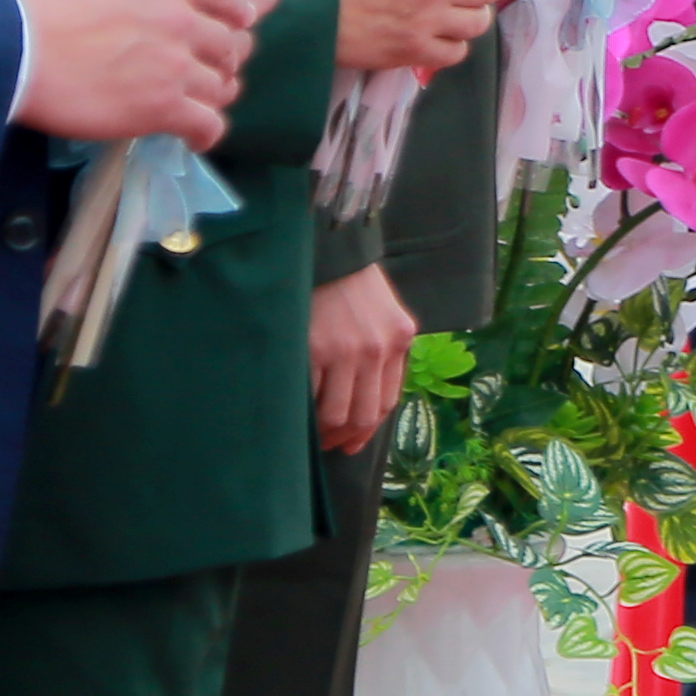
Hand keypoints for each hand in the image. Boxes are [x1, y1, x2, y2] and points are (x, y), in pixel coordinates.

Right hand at [11, 0, 270, 148]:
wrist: (21, 51)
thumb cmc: (51, 11)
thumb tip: (168, 0)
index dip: (242, 12)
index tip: (242, 23)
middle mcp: (184, 19)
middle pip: (234, 44)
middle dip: (227, 59)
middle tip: (211, 71)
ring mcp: (178, 66)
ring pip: (224, 85)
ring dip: (214, 95)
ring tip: (196, 103)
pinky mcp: (165, 107)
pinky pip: (209, 124)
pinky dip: (206, 133)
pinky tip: (194, 137)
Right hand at [305, 266, 414, 456]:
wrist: (328, 250)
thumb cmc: (354, 282)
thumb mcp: (386, 313)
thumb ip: (384, 352)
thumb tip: (367, 402)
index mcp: (399, 340)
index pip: (386, 402)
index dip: (367, 430)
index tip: (352, 443)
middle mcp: (377, 349)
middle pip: (363, 415)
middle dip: (345, 438)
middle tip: (328, 444)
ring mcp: (345, 350)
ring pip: (336, 413)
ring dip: (322, 431)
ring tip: (309, 431)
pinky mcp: (314, 347)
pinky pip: (310, 394)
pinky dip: (303, 408)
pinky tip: (295, 409)